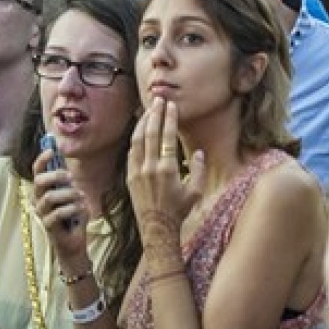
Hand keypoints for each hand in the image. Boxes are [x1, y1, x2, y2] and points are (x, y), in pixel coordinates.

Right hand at [32, 150, 89, 262]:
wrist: (74, 240)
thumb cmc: (73, 214)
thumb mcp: (72, 193)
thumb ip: (66, 178)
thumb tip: (64, 154)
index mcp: (43, 190)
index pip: (37, 172)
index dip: (42, 160)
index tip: (52, 151)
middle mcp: (38, 200)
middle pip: (39, 182)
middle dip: (56, 176)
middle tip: (72, 178)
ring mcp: (41, 213)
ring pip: (50, 197)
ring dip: (69, 194)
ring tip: (81, 197)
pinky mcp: (47, 226)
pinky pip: (57, 214)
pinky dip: (72, 209)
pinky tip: (81, 209)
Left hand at [128, 98, 204, 249]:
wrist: (156, 228)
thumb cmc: (179, 210)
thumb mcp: (195, 191)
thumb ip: (198, 170)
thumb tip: (196, 152)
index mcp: (168, 169)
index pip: (167, 137)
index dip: (169, 119)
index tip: (171, 106)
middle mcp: (150, 168)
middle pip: (151, 133)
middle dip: (155, 114)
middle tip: (158, 100)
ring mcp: (137, 171)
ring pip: (137, 140)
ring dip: (142, 122)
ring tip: (147, 109)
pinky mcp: (130, 177)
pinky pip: (131, 152)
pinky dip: (135, 138)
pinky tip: (139, 130)